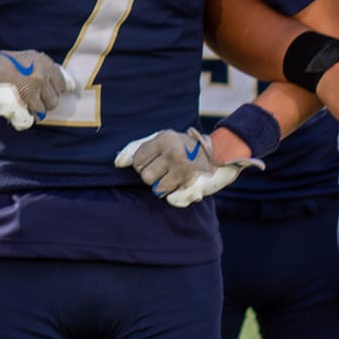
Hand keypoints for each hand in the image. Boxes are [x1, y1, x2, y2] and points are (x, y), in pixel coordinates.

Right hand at [0, 41, 75, 129]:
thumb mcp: (24, 59)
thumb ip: (44, 71)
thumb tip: (72, 86)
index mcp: (43, 62)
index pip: (63, 83)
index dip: (53, 90)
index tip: (43, 92)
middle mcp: (41, 74)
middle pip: (54, 99)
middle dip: (44, 102)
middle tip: (30, 98)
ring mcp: (32, 87)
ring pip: (44, 109)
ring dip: (35, 109)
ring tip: (22, 104)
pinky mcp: (21, 100)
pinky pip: (31, 117)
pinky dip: (26, 117)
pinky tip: (16, 110)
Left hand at [114, 127, 263, 207]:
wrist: (220, 153)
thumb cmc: (184, 147)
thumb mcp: (162, 140)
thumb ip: (137, 148)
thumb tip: (117, 163)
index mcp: (164, 139)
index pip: (137, 162)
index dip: (143, 165)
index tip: (155, 162)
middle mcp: (173, 153)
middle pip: (145, 177)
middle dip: (153, 176)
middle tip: (166, 170)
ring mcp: (184, 170)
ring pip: (158, 190)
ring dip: (165, 186)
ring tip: (175, 176)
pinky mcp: (193, 185)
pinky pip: (172, 199)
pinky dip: (176, 195)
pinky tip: (183, 184)